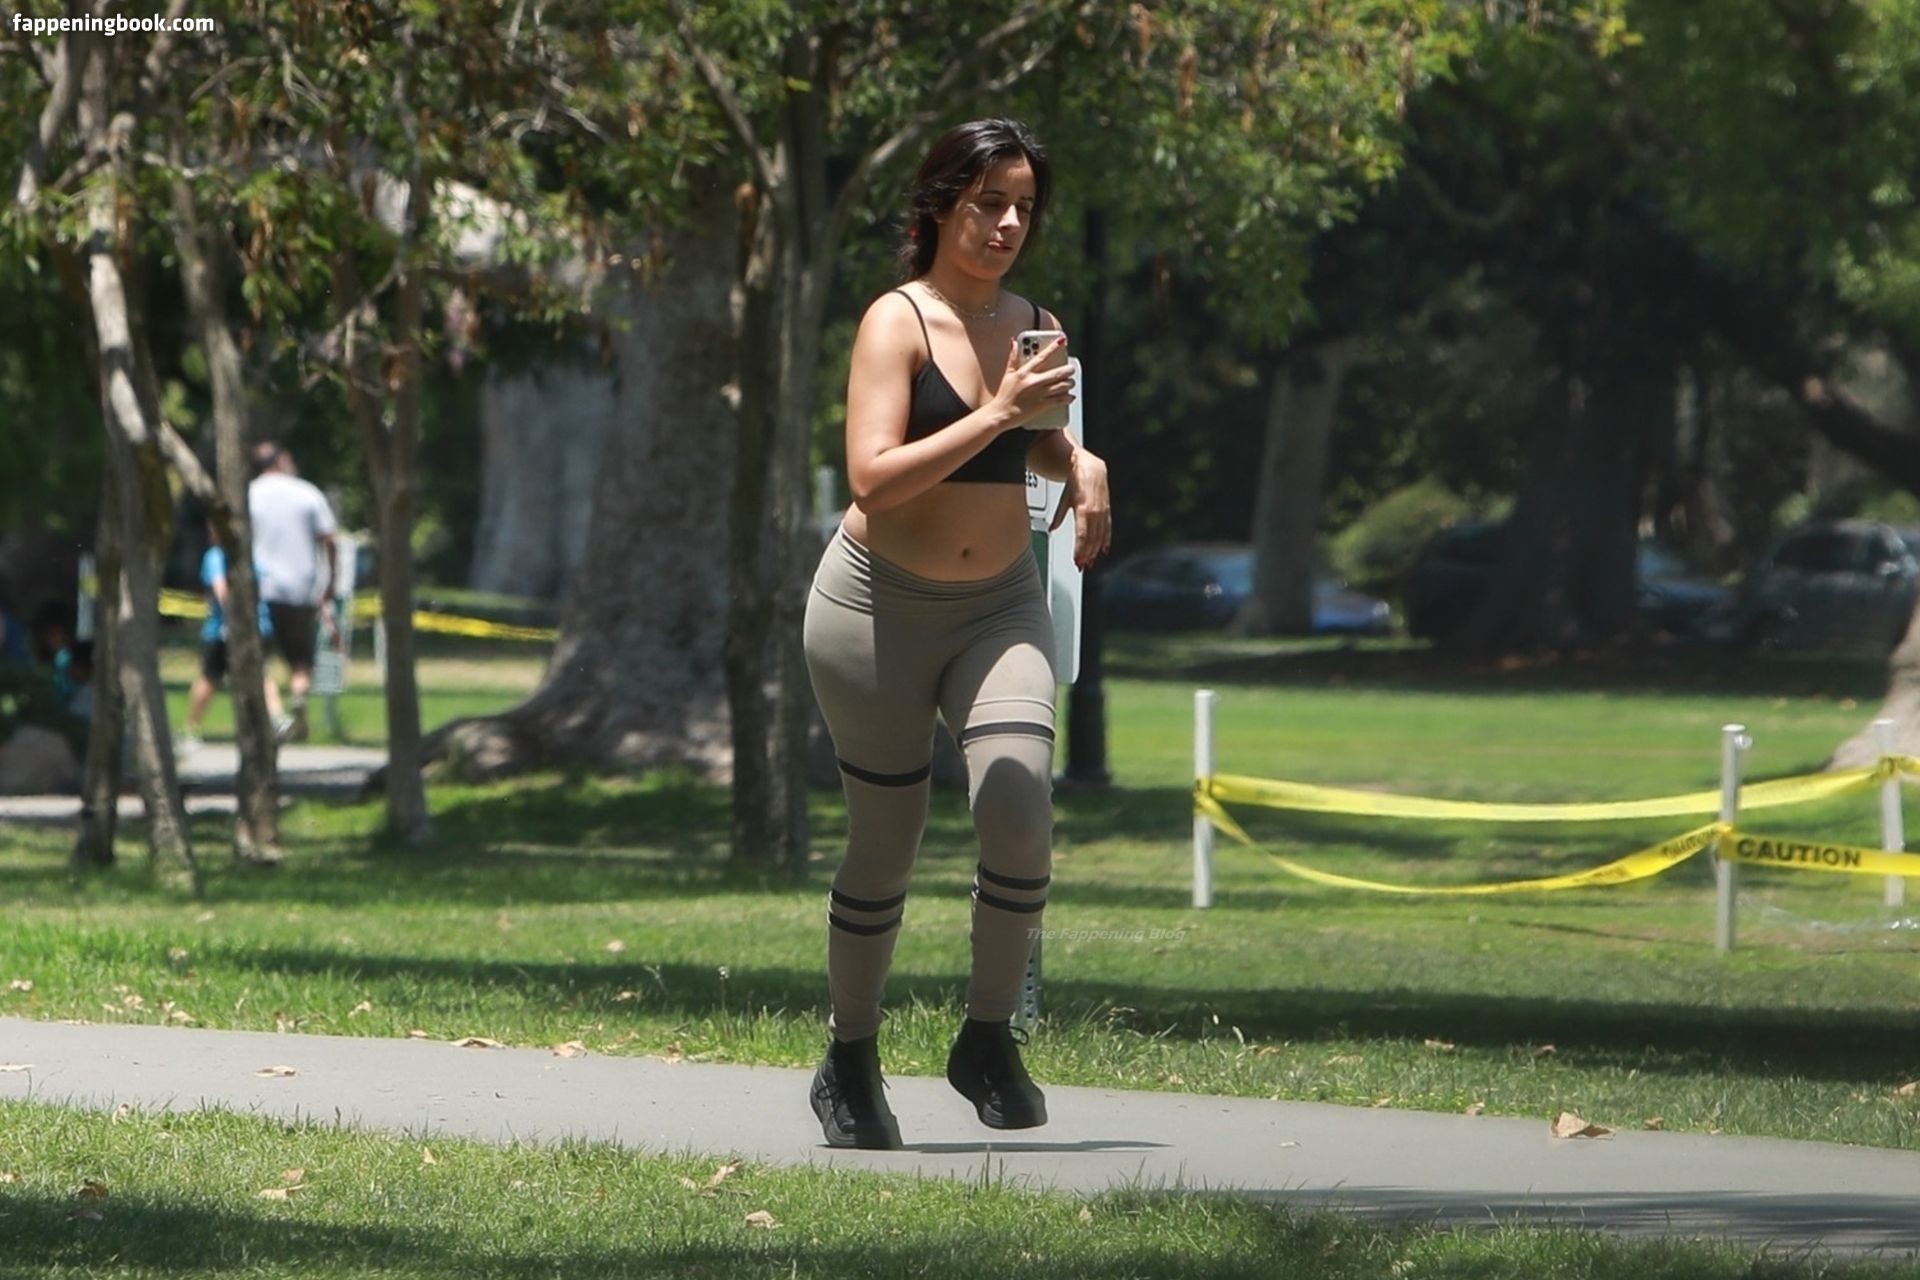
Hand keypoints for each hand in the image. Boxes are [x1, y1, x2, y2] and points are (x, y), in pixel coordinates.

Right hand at [989, 334, 1075, 428]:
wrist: (1001, 414)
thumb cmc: (1004, 395)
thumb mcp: (1008, 374)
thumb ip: (1012, 357)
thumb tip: (1013, 342)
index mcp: (1024, 372)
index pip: (1042, 356)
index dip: (1053, 347)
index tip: (1062, 340)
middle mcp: (1033, 382)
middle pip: (1057, 373)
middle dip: (1068, 370)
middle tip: (1071, 369)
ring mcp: (1039, 394)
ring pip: (1062, 386)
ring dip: (1069, 383)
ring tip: (1071, 382)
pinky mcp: (1042, 405)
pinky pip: (1060, 400)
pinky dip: (1068, 398)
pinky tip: (1070, 396)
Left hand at [1049, 446, 1111, 570]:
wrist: (1090, 467)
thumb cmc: (1076, 481)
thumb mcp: (1064, 498)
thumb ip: (1059, 515)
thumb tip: (1051, 529)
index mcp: (1084, 508)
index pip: (1082, 534)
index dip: (1080, 549)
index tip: (1077, 560)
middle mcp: (1096, 511)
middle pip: (1092, 538)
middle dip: (1087, 553)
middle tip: (1082, 565)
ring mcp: (1103, 511)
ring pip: (1100, 536)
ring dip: (1095, 550)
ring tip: (1090, 561)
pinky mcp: (1108, 510)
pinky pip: (1108, 528)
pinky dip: (1106, 540)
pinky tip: (1104, 550)